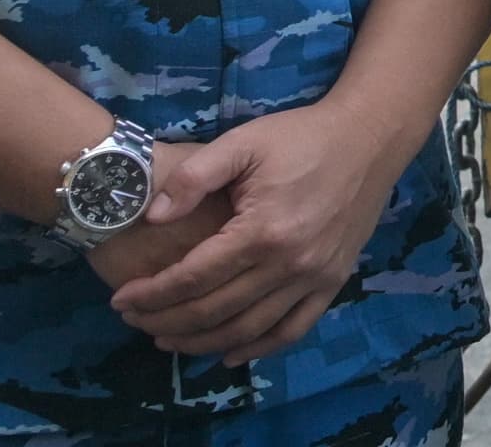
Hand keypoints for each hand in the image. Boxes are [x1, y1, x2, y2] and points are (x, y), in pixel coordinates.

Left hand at [106, 102, 411, 363]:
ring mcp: (315, 277)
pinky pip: (292, 329)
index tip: (121, 300)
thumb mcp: (243, 142)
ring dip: (203, 343)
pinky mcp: (333, 281)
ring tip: (168, 340)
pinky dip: (259, 349)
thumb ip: (194, 177)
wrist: (369, 138)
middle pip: (215, 310)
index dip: (152, 293)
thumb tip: (152, 218)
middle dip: (166, 321)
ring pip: (249, 329)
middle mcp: (289, 264)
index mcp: (263, 230)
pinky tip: (230, 354)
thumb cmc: (301, 136)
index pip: (194, 277)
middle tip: (134, 321)